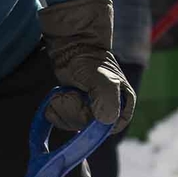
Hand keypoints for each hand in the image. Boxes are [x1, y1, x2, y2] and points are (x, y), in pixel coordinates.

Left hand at [39, 0, 135, 133]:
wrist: (71, 47)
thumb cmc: (91, 61)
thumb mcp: (104, 80)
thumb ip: (107, 100)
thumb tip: (105, 121)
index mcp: (123, 107)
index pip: (109, 128)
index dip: (93, 123)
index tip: (84, 104)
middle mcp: (107, 112)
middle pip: (88, 129)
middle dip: (74, 111)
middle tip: (72, 92)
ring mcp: (89, 112)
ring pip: (73, 125)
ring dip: (63, 108)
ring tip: (65, 91)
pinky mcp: (73, 110)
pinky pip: (62, 121)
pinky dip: (55, 110)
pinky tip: (58, 96)